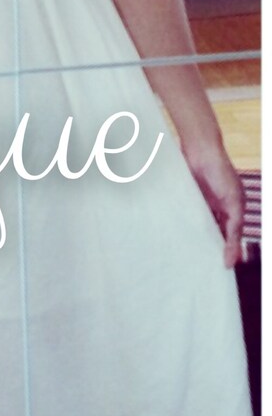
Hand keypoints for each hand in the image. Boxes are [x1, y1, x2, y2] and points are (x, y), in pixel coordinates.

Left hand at [183, 141, 245, 266]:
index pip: (232, 235)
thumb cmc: (220, 172)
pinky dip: (184, 225)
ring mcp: (203, 202)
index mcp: (234, 209)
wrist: (199, 148)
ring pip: (200, 225)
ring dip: (196, 237)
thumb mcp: (232, 201)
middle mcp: (219, 207)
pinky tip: (179, 236)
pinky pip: (185, 215)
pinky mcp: (188, 197)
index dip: (229, 250)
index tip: (224, 267)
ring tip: (190, 255)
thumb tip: (235, 250)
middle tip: (203, 265)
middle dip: (211, 246)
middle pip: (215, 232)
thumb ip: (234, 226)